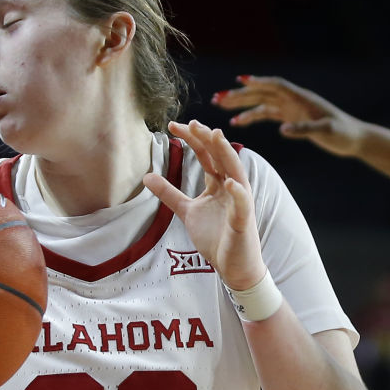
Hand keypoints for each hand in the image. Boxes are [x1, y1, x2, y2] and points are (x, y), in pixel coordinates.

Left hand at [145, 120, 267, 289]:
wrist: (235, 267)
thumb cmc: (216, 238)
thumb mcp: (187, 211)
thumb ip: (170, 193)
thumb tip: (147, 176)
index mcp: (219, 184)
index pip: (206, 155)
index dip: (192, 139)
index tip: (173, 126)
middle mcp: (232, 188)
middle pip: (220, 156)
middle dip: (207, 139)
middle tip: (191, 122)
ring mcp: (240, 203)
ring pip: (235, 172)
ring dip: (226, 154)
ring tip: (215, 136)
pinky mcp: (243, 222)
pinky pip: (243, 205)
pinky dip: (238, 193)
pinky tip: (228, 182)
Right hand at [213, 76, 365, 156]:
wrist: (354, 138)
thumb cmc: (344, 132)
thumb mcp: (327, 131)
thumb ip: (305, 129)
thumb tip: (282, 129)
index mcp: (301, 98)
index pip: (276, 85)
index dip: (259, 82)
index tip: (240, 81)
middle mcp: (293, 100)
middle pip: (263, 92)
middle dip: (241, 94)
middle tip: (218, 98)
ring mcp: (291, 108)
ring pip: (261, 103)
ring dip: (242, 104)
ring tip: (221, 107)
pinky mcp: (291, 118)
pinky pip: (267, 114)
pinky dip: (252, 117)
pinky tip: (238, 122)